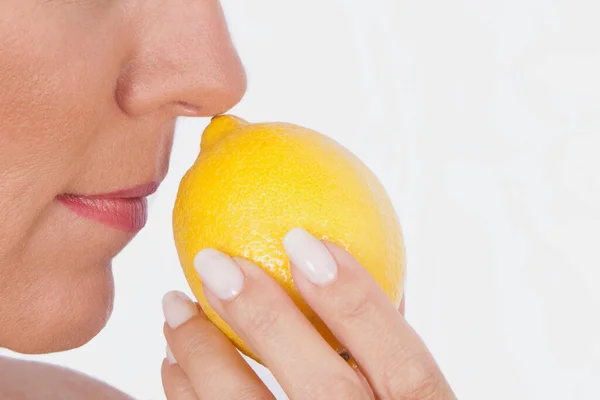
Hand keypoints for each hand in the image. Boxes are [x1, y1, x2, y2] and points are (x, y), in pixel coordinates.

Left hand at [161, 228, 454, 398]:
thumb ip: (384, 357)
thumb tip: (341, 270)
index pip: (406, 368)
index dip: (357, 301)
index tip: (302, 240)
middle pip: (325, 391)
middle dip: (266, 319)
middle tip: (213, 263)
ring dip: (206, 360)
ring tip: (175, 308)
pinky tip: (171, 366)